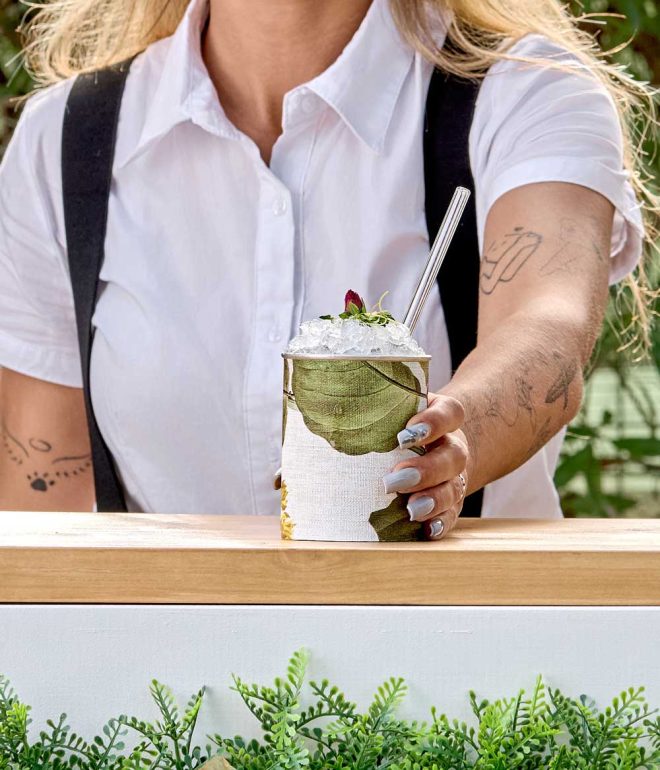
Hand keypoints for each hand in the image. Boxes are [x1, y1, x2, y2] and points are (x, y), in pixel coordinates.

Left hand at [382, 394, 468, 539]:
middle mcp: (452, 447)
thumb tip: (326, 409)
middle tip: (393, 481)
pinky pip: (452, 514)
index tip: (404, 436)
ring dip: (433, 499)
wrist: (431, 447)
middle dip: (425, 470)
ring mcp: (454, 476)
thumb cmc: (400, 426)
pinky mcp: (451, 502)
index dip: (433, 423)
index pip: (450, 413)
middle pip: (453, 455)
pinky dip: (441, 522)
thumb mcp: (394, 411)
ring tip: (411, 509)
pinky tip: (427, 529)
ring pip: (454, 487)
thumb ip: (376, 408)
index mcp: (442, 418)